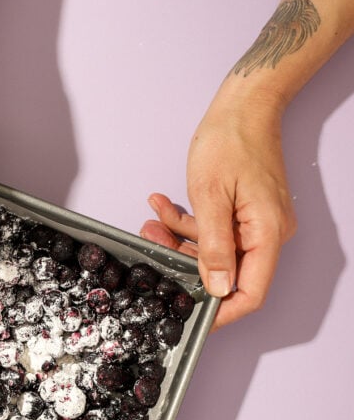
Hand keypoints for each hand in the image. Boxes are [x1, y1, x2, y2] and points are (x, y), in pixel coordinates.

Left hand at [140, 93, 296, 328]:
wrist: (245, 103)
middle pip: (228, 271)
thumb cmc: (231, 139)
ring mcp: (256, 222)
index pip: (251, 292)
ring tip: (151, 223)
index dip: (221, 310)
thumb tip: (218, 288)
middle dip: (186, 265)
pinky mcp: (245, 211)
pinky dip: (188, 223)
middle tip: (154, 248)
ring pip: (215, 250)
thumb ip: (213, 246)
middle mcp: (267, 233)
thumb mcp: (210, 196)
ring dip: (180, 240)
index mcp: (267, 233)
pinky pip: (216, 230)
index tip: (190, 316)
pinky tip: (163, 207)